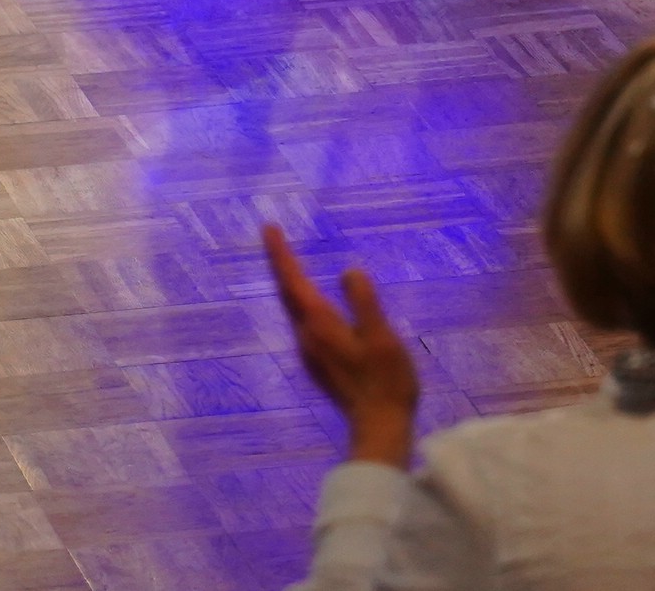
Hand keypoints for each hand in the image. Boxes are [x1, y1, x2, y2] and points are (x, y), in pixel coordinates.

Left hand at [262, 225, 419, 466]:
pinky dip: (301, 302)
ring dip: (289, 283)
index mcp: (320, 325)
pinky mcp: (319, 364)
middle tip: (273, 236)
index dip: (280, 254)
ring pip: (293, 309)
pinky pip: (304, 322)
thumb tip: (348, 271)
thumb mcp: (381, 337)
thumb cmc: (386, 380)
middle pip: (287, 293)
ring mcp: (310, 353)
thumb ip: (364, 302)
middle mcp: (308, 336)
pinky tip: (311, 303)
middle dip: (280, 263)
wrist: (379, 426)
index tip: (268, 228)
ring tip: (288, 262)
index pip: (293, 282)